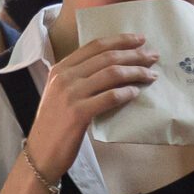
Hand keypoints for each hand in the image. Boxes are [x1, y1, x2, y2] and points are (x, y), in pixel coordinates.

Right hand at [25, 33, 155, 182]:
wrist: (40, 154)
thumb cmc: (54, 125)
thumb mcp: (59, 93)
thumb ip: (78, 78)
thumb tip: (111, 67)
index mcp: (60, 69)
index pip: (95, 46)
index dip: (120, 40)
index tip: (140, 40)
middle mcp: (64, 77)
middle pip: (107, 57)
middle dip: (134, 54)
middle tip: (153, 56)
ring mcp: (70, 95)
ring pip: (111, 74)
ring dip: (136, 72)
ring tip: (150, 75)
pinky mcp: (78, 114)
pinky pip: (110, 97)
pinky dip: (126, 93)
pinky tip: (135, 93)